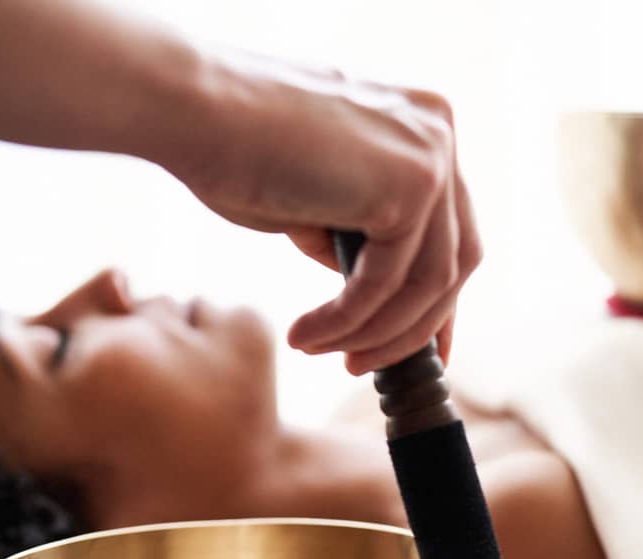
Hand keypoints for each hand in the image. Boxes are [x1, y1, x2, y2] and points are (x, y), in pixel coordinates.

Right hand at [162, 52, 481, 374]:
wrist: (187, 108)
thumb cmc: (231, 146)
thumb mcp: (315, 198)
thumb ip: (357, 234)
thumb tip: (377, 292)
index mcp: (422, 126)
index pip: (451, 232)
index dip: (437, 302)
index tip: (419, 353)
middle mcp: (439, 131)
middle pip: (455, 260)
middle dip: (413, 326)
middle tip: (362, 365)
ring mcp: (431, 156)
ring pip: (429, 282)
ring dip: (376, 333)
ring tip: (325, 354)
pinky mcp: (411, 185)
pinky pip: (387, 283)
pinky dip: (348, 321)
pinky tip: (306, 336)